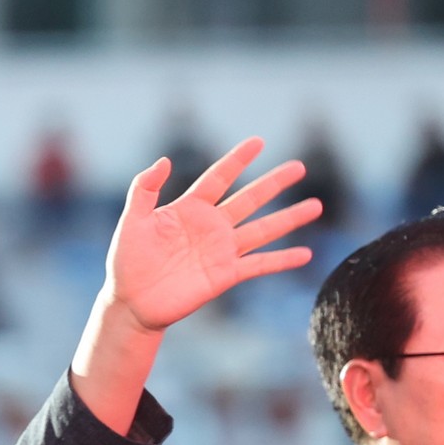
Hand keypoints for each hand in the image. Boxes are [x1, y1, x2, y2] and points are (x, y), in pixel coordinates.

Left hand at [100, 139, 319, 332]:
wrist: (131, 302)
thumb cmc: (127, 262)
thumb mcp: (131, 222)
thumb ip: (144, 189)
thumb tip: (164, 160)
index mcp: (189, 210)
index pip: (218, 178)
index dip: (237, 160)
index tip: (258, 141)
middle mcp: (211, 227)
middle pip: (249, 199)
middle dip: (274, 183)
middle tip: (300, 166)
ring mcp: (221, 250)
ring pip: (262, 229)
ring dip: (289, 217)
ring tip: (316, 205)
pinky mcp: (225, 274)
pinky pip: (260, 264)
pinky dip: (282, 260)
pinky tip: (305, 254)